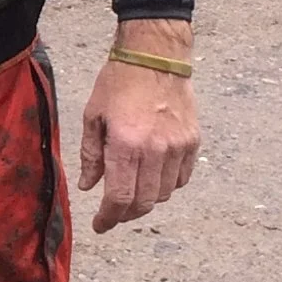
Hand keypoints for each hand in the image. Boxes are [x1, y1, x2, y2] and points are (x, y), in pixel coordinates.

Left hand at [78, 23, 199, 233]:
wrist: (156, 56)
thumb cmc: (118, 82)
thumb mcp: (93, 116)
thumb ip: (91, 155)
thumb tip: (89, 187)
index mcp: (126, 145)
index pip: (120, 198)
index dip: (109, 218)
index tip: (101, 226)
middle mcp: (156, 150)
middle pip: (145, 203)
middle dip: (126, 214)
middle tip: (114, 214)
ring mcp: (178, 147)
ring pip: (165, 193)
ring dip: (147, 200)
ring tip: (132, 191)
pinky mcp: (193, 141)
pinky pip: (182, 178)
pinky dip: (167, 185)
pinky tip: (153, 176)